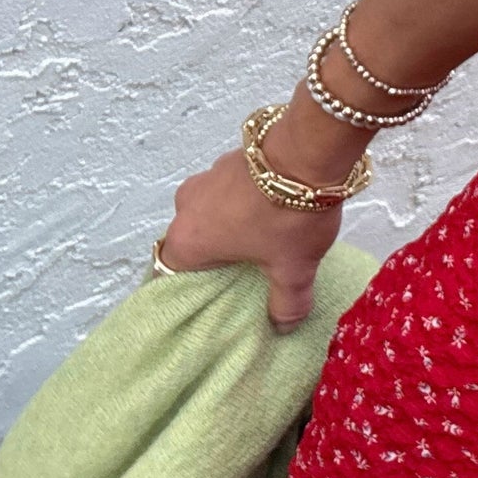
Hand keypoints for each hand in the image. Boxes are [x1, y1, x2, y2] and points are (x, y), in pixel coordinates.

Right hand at [160, 146, 341, 331]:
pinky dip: (241, 202)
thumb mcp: (293, 269)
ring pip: (209, 213)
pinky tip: (270, 210)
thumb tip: (284, 326)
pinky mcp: (228, 160)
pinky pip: (227, 191)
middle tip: (242, 273)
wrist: (308, 152)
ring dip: (228, 226)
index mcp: (188, 240)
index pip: (169, 273)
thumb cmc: (288, 216)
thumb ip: (286, 303)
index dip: (186, 288)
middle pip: (192, 242)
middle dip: (213, 257)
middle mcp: (187, 207)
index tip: (206, 298)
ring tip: (261, 241)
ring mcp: (206, 178)